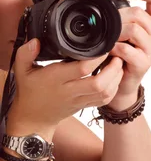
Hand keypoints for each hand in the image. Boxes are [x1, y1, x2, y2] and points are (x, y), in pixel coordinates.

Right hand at [9, 37, 124, 129]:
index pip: (81, 69)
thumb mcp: (22, 70)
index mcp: (55, 79)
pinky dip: (114, 89)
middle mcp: (69, 91)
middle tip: (117, 55)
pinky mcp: (84, 106)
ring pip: (105, 93)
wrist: (33, 119)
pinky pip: (104, 100)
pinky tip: (115, 77)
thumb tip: (36, 41)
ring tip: (118, 64)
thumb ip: (25, 53)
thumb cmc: (29, 91)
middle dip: (112, 69)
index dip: (97, 58)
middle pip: (98, 84)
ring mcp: (78, 100)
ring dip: (116, 79)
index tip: (104, 46)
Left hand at [95, 0, 150, 108]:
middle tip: (106, 24)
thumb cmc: (116, 54)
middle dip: (118, 16)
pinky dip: (113, 47)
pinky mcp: (143, 64)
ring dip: (115, 32)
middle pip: (140, 14)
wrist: (118, 84)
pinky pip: (127, 49)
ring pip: (135, 29)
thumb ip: (110, 5)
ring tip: (107, 38)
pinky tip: (107, 50)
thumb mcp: (114, 27)